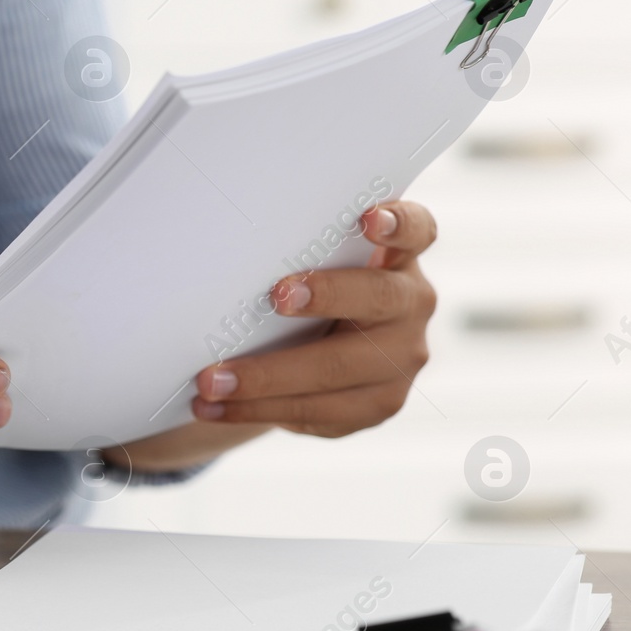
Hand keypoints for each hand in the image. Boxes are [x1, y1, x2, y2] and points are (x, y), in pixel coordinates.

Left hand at [189, 202, 436, 436]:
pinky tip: (216, 408)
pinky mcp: (376, 405)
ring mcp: (400, 360)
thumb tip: (226, 248)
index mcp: (399, 258)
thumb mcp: (318, 264)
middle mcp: (410, 306)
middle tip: (275, 296)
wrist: (322, 349)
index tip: (370, 218)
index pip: (417, 230)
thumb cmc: (310, 288)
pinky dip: (258, 409)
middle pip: (377, 298)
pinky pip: (317, 412)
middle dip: (325, 296)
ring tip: (213, 382)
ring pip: (337, 370)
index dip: (399, 223)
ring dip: (267, 377)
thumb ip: (300, 252)